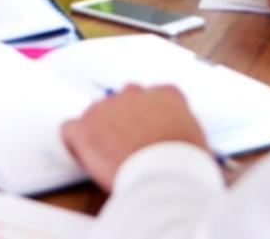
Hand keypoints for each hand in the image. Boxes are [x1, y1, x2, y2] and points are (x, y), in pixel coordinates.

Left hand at [62, 84, 210, 190]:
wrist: (166, 176)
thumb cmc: (187, 165)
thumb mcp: (198, 143)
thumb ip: (183, 132)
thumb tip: (182, 145)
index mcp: (166, 95)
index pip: (154, 97)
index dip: (149, 118)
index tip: (148, 134)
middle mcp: (135, 94)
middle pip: (123, 102)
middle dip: (123, 122)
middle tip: (129, 149)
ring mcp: (108, 107)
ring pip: (97, 115)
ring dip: (101, 133)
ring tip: (111, 160)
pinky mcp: (86, 127)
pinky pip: (71, 130)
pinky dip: (76, 144)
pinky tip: (86, 158)